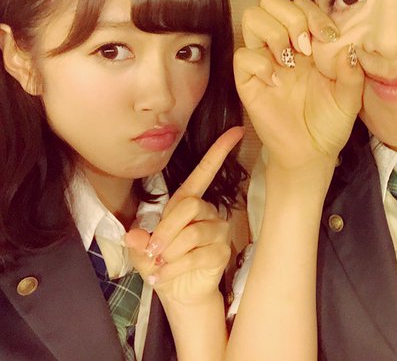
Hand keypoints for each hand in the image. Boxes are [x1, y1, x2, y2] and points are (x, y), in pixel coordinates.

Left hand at [124, 126, 243, 304]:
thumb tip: (135, 234)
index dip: (219, 151)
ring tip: (159, 265)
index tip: (235, 131)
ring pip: (192, 233)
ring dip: (170, 253)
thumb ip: (137, 239)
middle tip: (153, 249)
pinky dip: (174, 268)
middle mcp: (207, 212)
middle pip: (190, 206)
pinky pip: (197, 255)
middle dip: (166, 229)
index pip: (205, 172)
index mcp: (188, 202)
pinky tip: (163, 275)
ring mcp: (217, 231)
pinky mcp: (221, 251)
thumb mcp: (141, 249)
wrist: (178, 292)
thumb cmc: (162, 262)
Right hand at [234, 0, 363, 170]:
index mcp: (308, 42)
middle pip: (270, 1)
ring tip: (290, 60)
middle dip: (291, 17)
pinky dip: (260, 64)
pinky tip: (276, 82)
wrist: (312, 152)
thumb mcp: (350, 98)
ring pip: (252, 18)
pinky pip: (243, 56)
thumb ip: (351, 72)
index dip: (313, 13)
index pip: (301, 5)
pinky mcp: (248, 80)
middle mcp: (283, 45)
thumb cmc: (330, 122)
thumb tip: (348, 47)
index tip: (329, 37)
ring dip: (274, 33)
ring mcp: (264, 60)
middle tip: (306, 46)